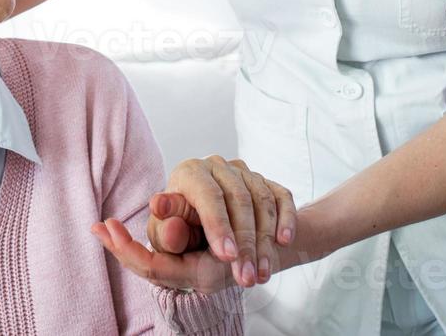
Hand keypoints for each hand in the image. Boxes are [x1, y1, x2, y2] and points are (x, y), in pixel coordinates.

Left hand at [153, 156, 297, 286]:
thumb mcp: (168, 239)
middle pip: (238, 200)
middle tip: (246, 278)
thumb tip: (158, 205)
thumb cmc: (183, 236)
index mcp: (188, 174)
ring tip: (262, 275)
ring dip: (264, 242)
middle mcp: (216, 166)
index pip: (207, 194)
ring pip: (262, 202)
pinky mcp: (267, 182)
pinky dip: (286, 220)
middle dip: (244, 243)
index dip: (218, 224)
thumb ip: (164, 229)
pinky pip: (282, 198)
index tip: (227, 256)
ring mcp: (244, 173)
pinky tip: (284, 243)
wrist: (212, 234)